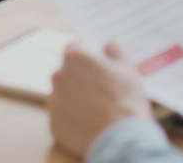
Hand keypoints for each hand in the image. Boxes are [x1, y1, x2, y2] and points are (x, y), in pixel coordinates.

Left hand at [48, 42, 151, 157]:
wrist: (121, 138)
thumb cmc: (126, 100)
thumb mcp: (128, 70)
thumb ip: (115, 52)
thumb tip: (109, 44)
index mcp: (76, 58)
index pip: (74, 48)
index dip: (85, 56)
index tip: (95, 65)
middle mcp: (59, 76)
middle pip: (66, 72)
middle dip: (79, 78)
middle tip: (99, 90)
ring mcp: (54, 101)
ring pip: (62, 94)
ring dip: (74, 98)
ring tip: (96, 110)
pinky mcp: (54, 123)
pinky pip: (62, 116)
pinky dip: (72, 118)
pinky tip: (89, 124)